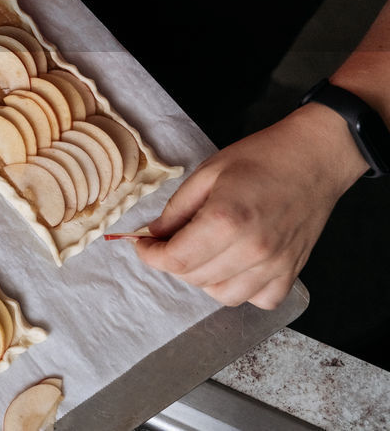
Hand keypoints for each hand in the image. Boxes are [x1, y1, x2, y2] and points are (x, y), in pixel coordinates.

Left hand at [134, 103, 367, 307]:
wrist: (313, 158)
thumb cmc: (261, 158)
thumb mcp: (207, 173)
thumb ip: (176, 209)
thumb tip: (153, 234)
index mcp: (225, 221)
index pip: (175, 260)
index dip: (150, 255)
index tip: (143, 244)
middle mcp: (252, 250)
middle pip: (194, 278)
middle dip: (173, 262)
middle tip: (170, 240)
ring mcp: (275, 265)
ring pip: (222, 295)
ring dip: (203, 278)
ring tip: (203, 251)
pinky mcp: (292, 272)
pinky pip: (258, 299)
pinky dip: (241, 288)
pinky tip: (235, 265)